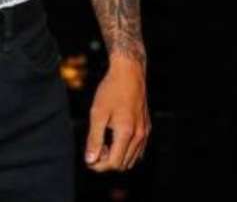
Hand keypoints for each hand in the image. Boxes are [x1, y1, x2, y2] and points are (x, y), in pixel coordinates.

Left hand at [85, 54, 149, 170]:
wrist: (129, 71)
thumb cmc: (111, 89)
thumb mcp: (97, 113)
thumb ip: (94, 138)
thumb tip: (90, 160)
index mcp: (126, 132)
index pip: (113, 163)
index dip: (98, 165)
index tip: (89, 156)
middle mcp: (139, 135)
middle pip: (122, 164)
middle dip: (107, 162)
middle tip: (96, 146)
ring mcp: (145, 131)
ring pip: (132, 159)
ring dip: (117, 157)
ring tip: (105, 141)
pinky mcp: (147, 127)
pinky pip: (138, 150)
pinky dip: (126, 151)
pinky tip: (116, 138)